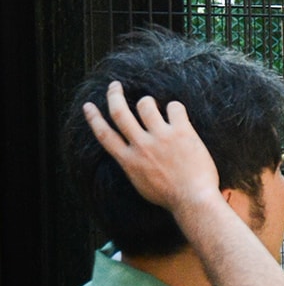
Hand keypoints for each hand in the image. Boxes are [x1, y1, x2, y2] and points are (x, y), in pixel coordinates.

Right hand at [82, 81, 222, 213]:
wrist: (193, 200)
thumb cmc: (170, 196)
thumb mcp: (141, 184)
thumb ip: (133, 165)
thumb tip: (130, 154)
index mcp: (128, 160)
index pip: (104, 134)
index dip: (93, 118)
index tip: (88, 105)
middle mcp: (141, 146)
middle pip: (119, 112)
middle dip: (114, 94)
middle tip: (115, 85)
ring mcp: (161, 137)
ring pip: (145, 104)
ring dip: (148, 102)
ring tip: (155, 107)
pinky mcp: (181, 132)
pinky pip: (174, 107)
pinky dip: (174, 107)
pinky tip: (178, 114)